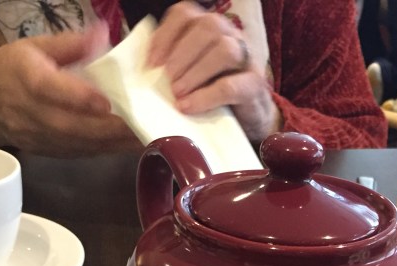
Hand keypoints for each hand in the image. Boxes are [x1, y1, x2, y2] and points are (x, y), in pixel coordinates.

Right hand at [0, 23, 141, 155]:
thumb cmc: (10, 71)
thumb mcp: (34, 46)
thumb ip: (70, 44)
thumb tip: (102, 35)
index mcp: (27, 80)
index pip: (51, 91)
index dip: (79, 97)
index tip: (107, 100)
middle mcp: (36, 114)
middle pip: (76, 125)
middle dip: (113, 126)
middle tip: (146, 121)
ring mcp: (47, 138)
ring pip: (86, 143)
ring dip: (119, 141)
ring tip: (150, 134)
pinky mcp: (57, 152)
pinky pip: (88, 152)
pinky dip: (113, 148)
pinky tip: (135, 142)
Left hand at [146, 1, 280, 140]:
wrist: (247, 121)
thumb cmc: (211, 95)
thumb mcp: (189, 75)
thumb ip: (170, 66)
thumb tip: (141, 70)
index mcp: (210, 28)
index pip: (186, 14)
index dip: (166, 34)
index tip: (151, 61)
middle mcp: (231, 36)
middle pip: (208, 26)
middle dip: (182, 52)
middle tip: (166, 78)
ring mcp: (247, 60)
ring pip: (224, 50)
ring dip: (195, 71)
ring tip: (177, 93)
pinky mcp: (255, 87)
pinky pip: (231, 86)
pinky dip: (206, 96)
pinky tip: (188, 106)